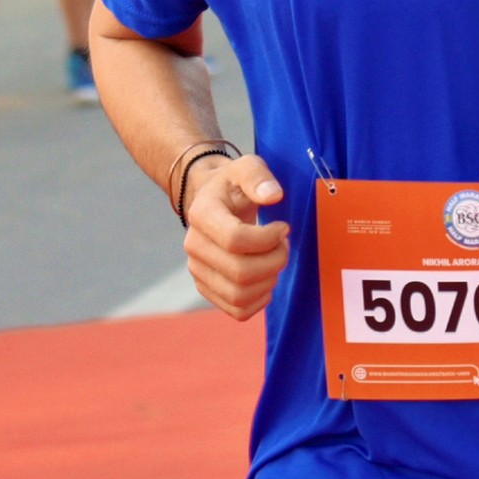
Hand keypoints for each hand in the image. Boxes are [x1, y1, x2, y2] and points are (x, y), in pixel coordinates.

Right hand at [182, 150, 289, 319]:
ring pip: (239, 295)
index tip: (283, 227)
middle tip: (284, 245)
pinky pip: (237, 311)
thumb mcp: (246, 166)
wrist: (213, 200)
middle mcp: (194, 246)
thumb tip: (274, 196)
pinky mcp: (207, 288)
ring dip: (269, 281)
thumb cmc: (234, 185)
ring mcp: (198, 271)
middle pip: (240, 272)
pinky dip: (259, 301)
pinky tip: (267, 279)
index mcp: (201, 214)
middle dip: (274, 261)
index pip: (235, 239)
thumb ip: (258, 176)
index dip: (268, 238)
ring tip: (275, 261)